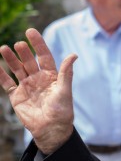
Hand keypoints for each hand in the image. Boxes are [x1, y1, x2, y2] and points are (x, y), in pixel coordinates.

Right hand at [0, 28, 76, 153]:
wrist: (50, 129)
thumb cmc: (61, 110)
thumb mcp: (65, 90)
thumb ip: (66, 73)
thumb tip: (73, 55)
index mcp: (51, 76)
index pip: (44, 56)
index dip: (38, 44)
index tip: (30, 32)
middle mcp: (38, 79)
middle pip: (29, 61)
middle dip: (24, 52)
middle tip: (19, 44)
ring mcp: (26, 86)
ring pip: (17, 69)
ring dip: (11, 59)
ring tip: (4, 48)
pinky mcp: (16, 96)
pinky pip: (6, 83)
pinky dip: (0, 74)